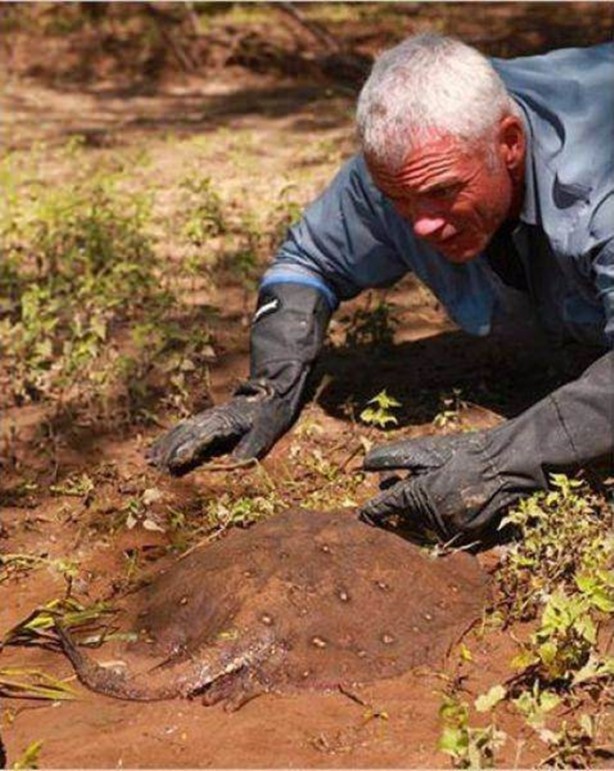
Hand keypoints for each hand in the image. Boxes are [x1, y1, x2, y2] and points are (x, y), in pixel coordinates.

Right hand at [146, 381, 291, 474]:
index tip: (174, 463)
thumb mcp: (264, 434)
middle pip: (185, 435)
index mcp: (225, 423)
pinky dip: (165, 440)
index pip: (203, 438)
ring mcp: (205, 419)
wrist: (269, 396)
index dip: (188, 451)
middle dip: (169, 451)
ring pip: (179, 432)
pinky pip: (180, 431)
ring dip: (163, 446)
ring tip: (148, 461)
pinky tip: (153, 451)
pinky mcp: (203, 422)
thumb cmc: (267, 418)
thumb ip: (249, 449)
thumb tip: (235, 464)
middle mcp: (211, 420)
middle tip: (155, 468)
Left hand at [359, 431, 526, 542]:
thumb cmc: (461, 454)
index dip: (369, 512)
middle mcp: (427, 519)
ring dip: (425, 510)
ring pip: (424, 524)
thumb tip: (364, 465)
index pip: (380, 510)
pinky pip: (446, 530)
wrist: (502, 466)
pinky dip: (445, 518)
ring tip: (444, 485)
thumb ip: (392, 459)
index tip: (361, 516)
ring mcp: (447, 531)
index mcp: (412, 497)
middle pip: (404, 518)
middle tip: (415, 482)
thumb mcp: (423, 451)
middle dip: (403, 504)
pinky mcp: (466, 538)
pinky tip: (456, 498)